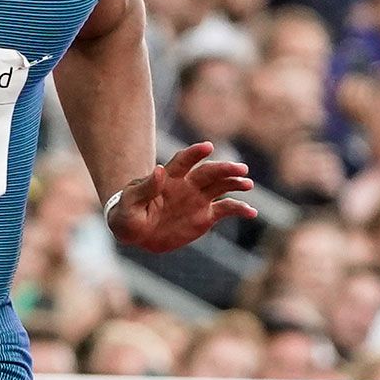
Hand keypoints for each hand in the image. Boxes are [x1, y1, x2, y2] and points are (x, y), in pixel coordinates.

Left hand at [105, 143, 259, 252]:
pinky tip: (251, 212)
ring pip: (221, 186)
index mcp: (169, 178)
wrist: (136, 232)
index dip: (195, 153)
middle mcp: (187, 185)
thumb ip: (146, 187)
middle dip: (224, 169)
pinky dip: (240, 209)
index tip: (208, 146)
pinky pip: (226, 209)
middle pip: (209, 172)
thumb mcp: (130, 202)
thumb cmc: (127, 214)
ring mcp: (198, 199)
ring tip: (247, 184)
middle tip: (240, 169)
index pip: (184, 161)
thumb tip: (159, 169)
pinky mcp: (205, 216)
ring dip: (235, 183)